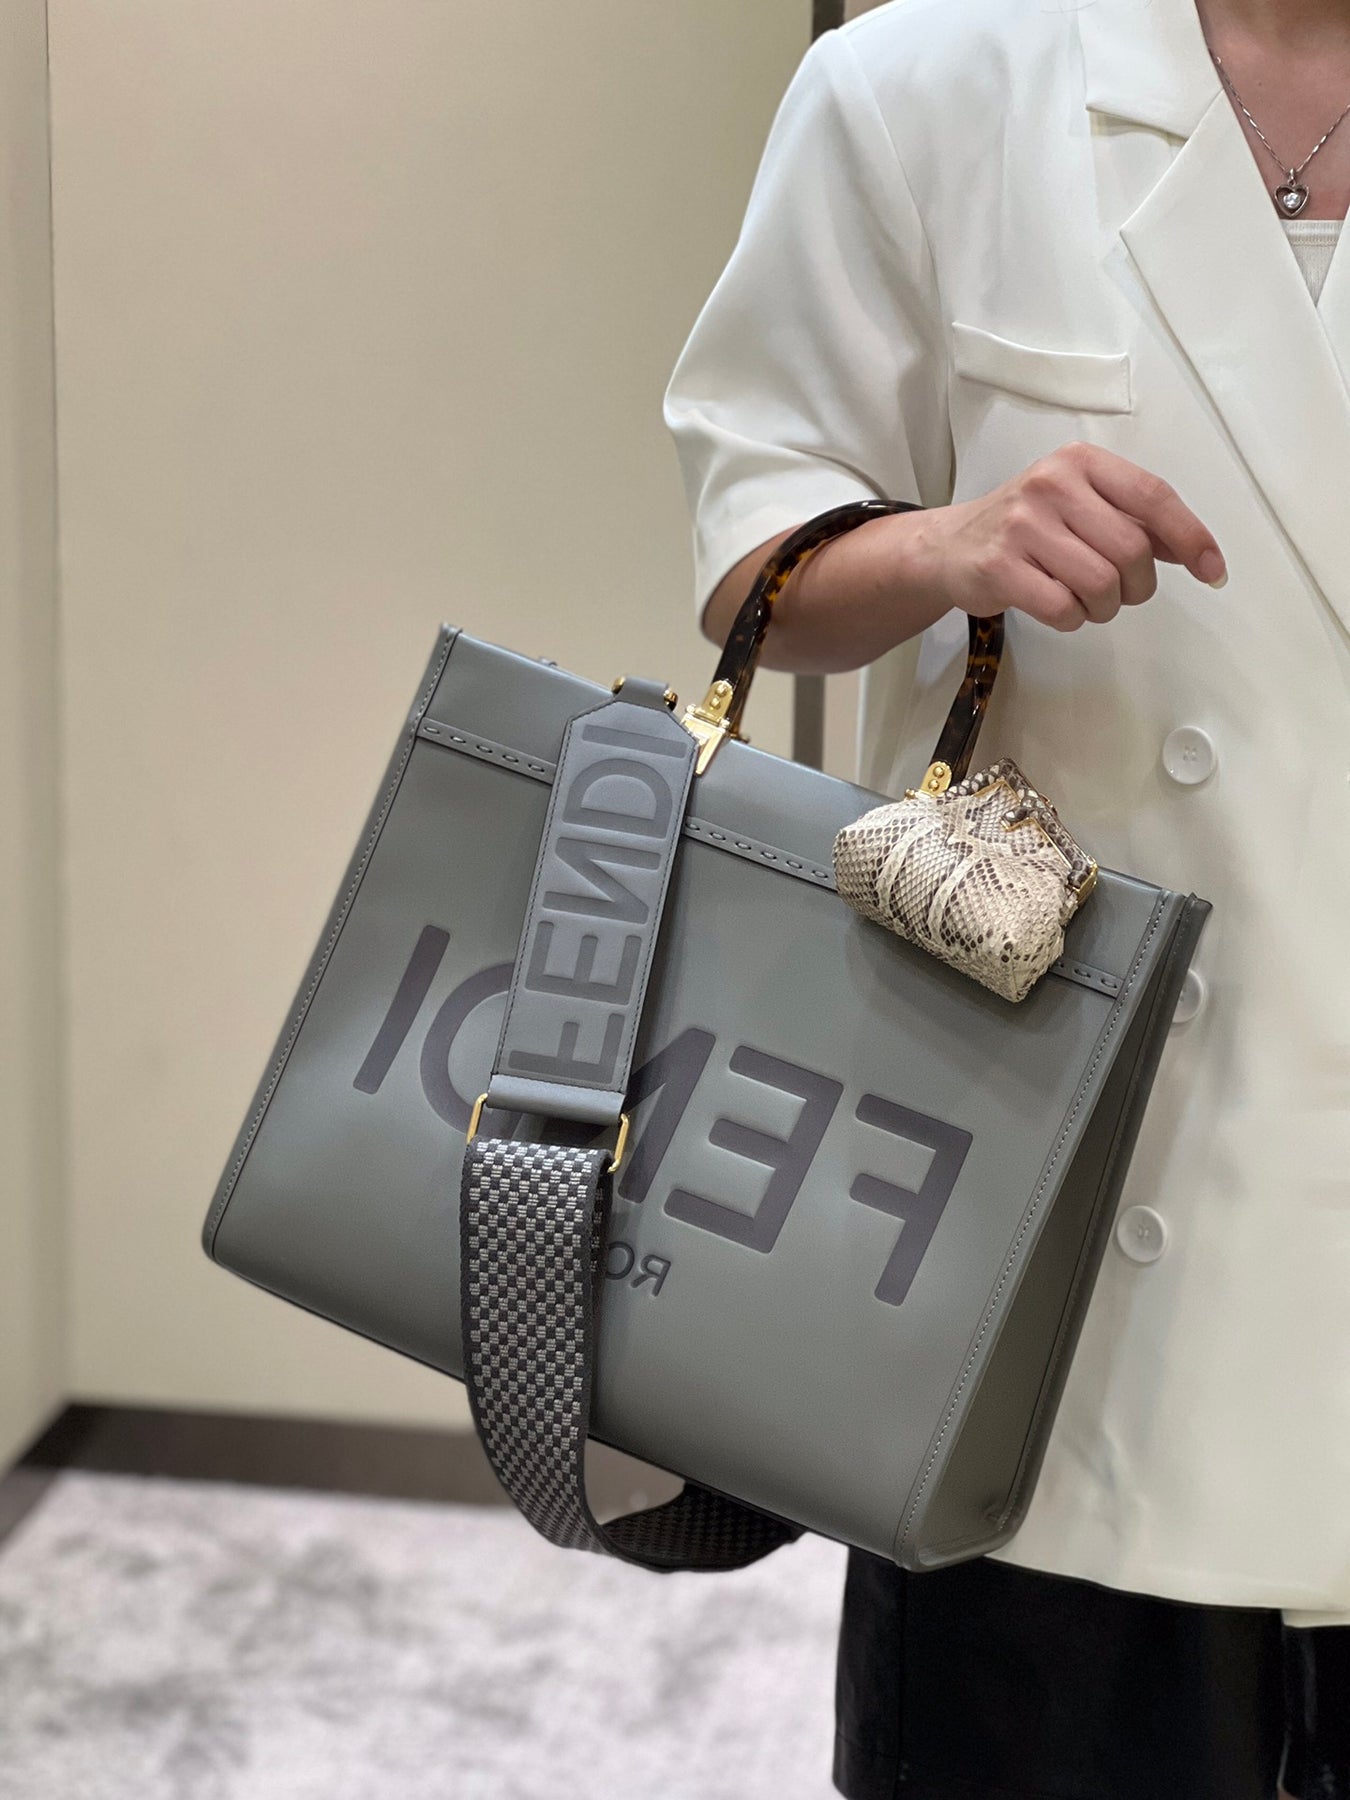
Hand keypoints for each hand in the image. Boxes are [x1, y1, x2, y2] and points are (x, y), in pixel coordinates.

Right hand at [907, 441, 1227, 631]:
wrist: (950, 545)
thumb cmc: (1026, 526)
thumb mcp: (1081, 505)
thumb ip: (1135, 521)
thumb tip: (1193, 550)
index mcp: (1081, 463)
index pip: (1153, 497)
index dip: (1191, 538)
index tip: (1213, 571)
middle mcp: (1051, 485)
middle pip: (1131, 550)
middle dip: (1138, 586)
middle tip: (1122, 593)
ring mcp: (1022, 525)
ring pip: (1101, 584)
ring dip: (1104, 607)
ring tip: (1086, 601)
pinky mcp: (999, 566)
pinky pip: (1063, 608)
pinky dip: (1072, 619)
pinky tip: (1058, 607)